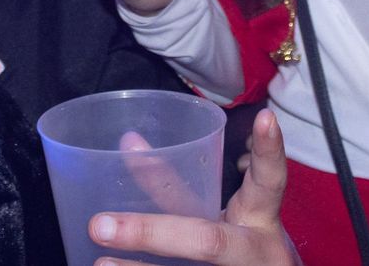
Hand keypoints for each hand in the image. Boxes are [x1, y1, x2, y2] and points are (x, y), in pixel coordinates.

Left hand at [89, 109, 300, 265]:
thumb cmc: (237, 246)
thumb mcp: (224, 215)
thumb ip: (180, 188)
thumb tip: (127, 143)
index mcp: (260, 219)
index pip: (269, 181)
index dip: (269, 152)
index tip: (264, 117)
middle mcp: (254, 251)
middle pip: (207, 241)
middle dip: (151, 233)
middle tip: (99, 225)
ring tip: (99, 263)